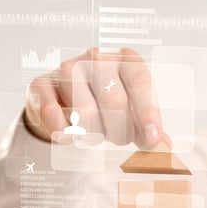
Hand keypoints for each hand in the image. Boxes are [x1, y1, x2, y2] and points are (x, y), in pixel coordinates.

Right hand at [24, 47, 168, 146]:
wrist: (62, 94)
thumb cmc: (106, 102)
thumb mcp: (132, 110)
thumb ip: (149, 129)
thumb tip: (165, 150)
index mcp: (125, 59)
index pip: (140, 83)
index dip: (148, 113)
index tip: (152, 140)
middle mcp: (96, 57)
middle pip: (115, 102)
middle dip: (120, 132)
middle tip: (119, 140)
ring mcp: (67, 68)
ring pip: (86, 114)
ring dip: (93, 135)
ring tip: (95, 133)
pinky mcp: (41, 84)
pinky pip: (54, 117)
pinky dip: (64, 133)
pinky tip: (69, 132)